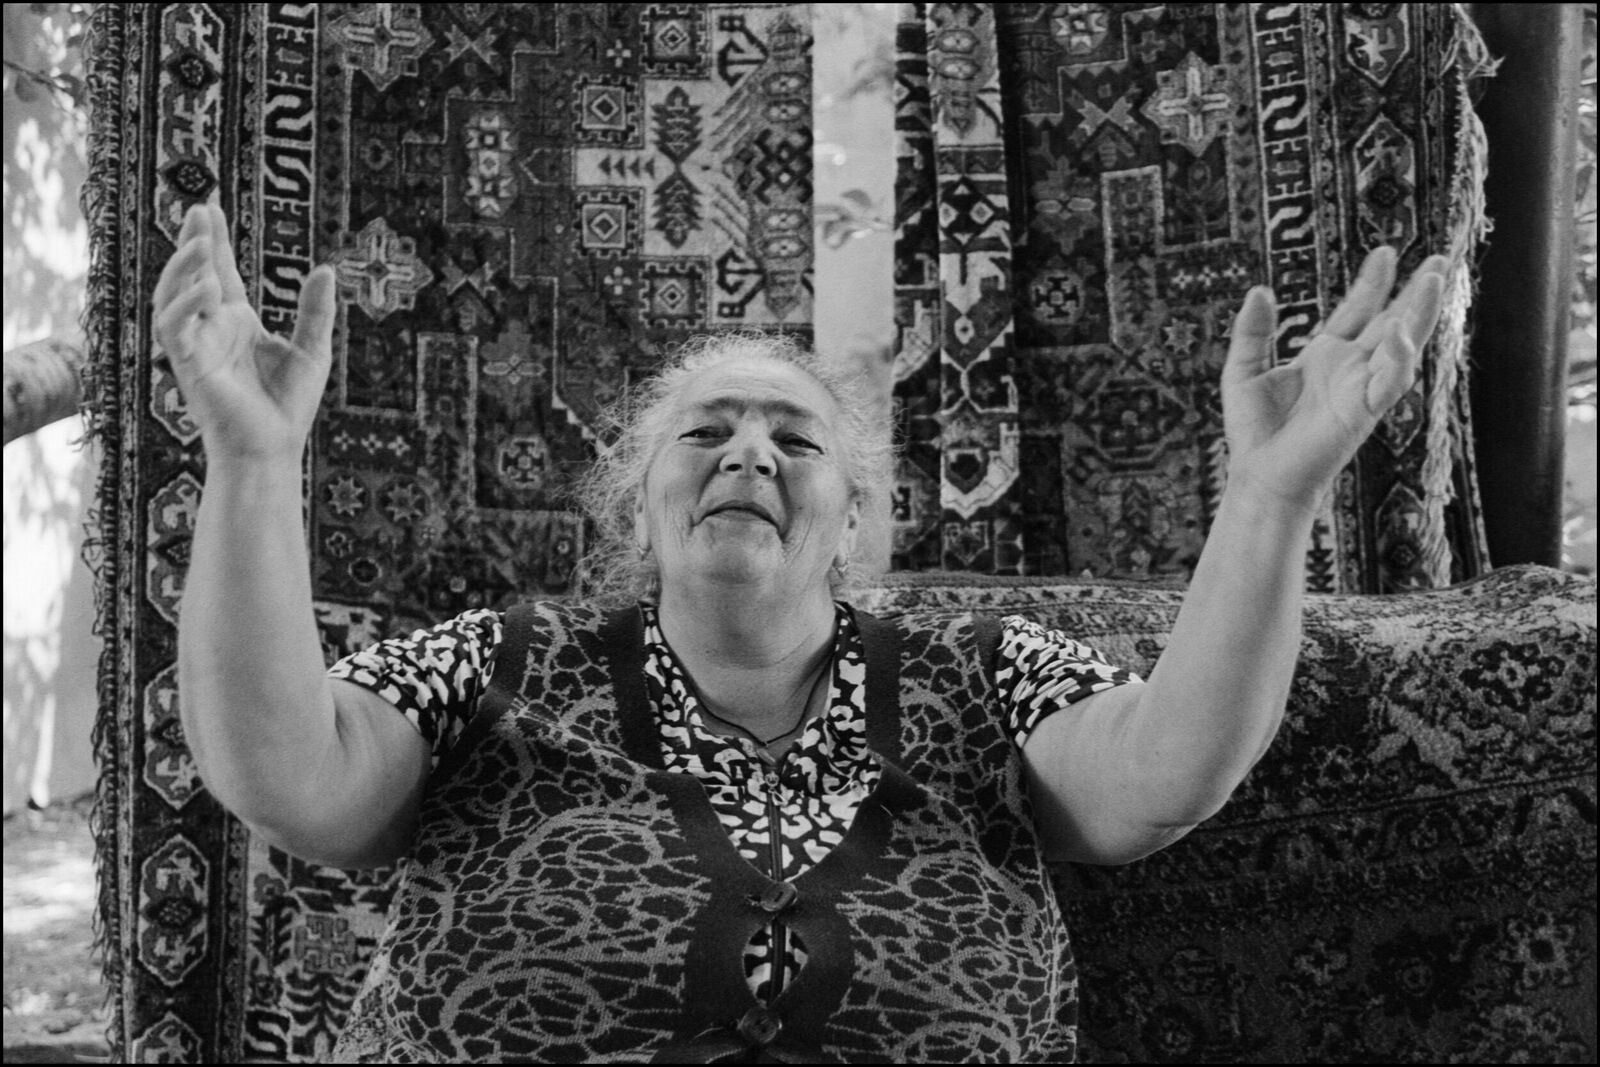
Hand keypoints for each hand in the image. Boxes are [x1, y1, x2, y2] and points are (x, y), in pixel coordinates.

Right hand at [152, 201, 336, 462]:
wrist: (274, 449)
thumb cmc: (289, 406)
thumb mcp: (313, 350)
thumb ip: (316, 310)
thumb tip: (326, 269)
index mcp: (236, 322)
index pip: (220, 271)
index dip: (214, 240)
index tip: (210, 205)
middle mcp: (210, 329)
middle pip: (192, 274)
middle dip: (193, 241)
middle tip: (200, 206)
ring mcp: (195, 346)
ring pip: (172, 296)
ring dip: (182, 267)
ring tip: (201, 240)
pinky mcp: (188, 366)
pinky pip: (175, 328)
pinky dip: (186, 305)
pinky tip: (208, 288)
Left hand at [1221, 246, 1449, 513]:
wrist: (1258, 473)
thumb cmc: (1254, 430)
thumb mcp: (1243, 369)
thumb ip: (1252, 331)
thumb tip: (1260, 290)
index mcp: (1326, 355)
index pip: (1358, 310)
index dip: (1373, 282)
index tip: (1386, 251)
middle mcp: (1350, 368)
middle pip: (1392, 320)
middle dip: (1418, 292)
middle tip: (1442, 260)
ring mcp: (1360, 388)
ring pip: (1402, 345)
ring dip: (1421, 314)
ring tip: (1435, 280)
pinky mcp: (1362, 412)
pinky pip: (1388, 383)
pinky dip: (1397, 359)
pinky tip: (1399, 333)